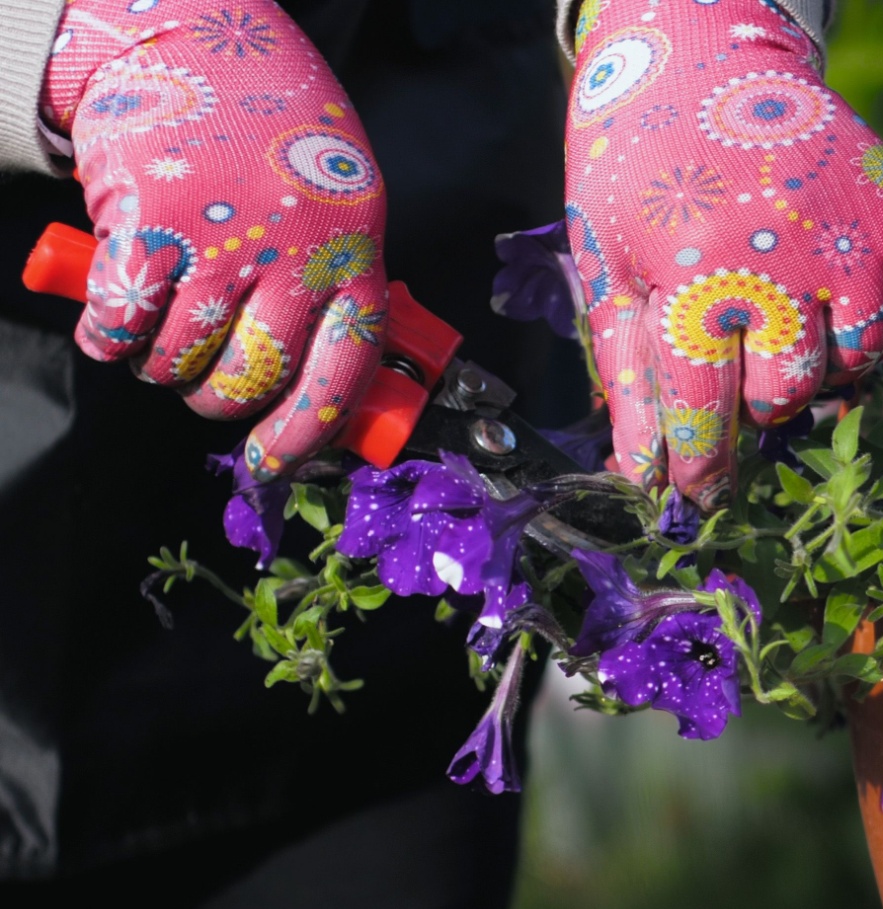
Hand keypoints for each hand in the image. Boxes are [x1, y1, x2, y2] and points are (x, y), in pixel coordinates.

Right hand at [42, 0, 388, 481]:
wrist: (198, 38)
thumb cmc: (273, 134)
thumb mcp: (335, 207)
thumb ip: (330, 287)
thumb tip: (321, 392)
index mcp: (352, 257)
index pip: (340, 376)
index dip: (301, 436)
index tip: (267, 468)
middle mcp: (294, 255)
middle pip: (249, 380)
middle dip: (215, 400)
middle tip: (200, 381)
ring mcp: (220, 241)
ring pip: (179, 361)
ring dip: (159, 366)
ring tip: (160, 329)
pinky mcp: (148, 223)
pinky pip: (120, 324)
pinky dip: (107, 336)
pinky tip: (112, 316)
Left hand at [565, 0, 882, 506]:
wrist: (701, 52)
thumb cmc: (639, 171)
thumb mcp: (610, 267)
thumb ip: (630, 374)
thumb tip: (642, 476)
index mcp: (693, 276)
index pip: (704, 411)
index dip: (699, 467)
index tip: (697, 495)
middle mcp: (780, 260)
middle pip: (784, 394)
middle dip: (754, 395)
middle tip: (737, 352)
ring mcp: (849, 236)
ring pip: (855, 360)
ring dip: (820, 357)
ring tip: (788, 316)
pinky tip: (840, 296)